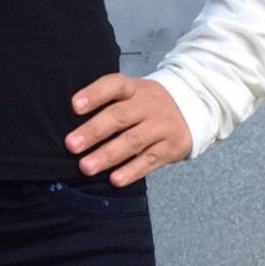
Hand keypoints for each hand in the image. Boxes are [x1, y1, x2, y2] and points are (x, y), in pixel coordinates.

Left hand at [64, 73, 191, 183]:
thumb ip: (107, 104)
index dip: (94, 94)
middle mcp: (148, 105)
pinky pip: (149, 161)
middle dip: (93, 131)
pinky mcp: (170, 147)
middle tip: (71, 145)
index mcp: (134, 89)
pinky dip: (131, 171)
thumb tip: (70, 124)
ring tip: (86, 167)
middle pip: (119, 117)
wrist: (194, 107)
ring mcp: (161, 127)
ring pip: (132, 141)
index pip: (114, 85)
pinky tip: (114, 180)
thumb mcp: (132, 93)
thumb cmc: (147, 104)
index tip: (74, 106)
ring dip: (107, 155)